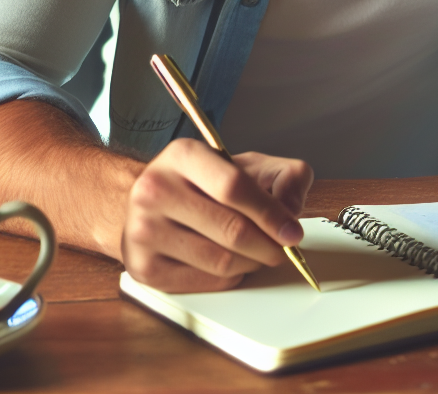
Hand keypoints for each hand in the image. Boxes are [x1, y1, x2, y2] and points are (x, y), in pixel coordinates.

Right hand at [120, 139, 313, 292]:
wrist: (150, 204)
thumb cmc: (204, 184)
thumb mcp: (247, 165)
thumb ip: (285, 175)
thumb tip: (292, 208)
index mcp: (183, 156)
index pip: (234, 187)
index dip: (271, 214)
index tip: (292, 232)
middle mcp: (155, 190)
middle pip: (231, 229)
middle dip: (269, 245)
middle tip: (283, 249)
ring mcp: (144, 231)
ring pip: (221, 261)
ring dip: (252, 263)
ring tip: (258, 254)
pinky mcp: (144, 267)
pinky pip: (206, 282)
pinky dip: (230, 277)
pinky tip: (232, 263)